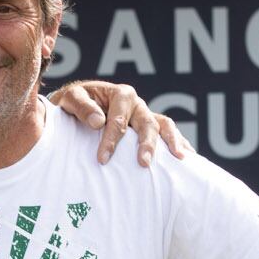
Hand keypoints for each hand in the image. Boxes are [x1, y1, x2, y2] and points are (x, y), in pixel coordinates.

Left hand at [51, 80, 188, 166]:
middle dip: (146, 143)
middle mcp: (137, 103)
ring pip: (163, 126)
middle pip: (147, 123)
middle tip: (143, 163)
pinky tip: (187, 156)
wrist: (79, 104)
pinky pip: (168, 133)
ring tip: (178, 159)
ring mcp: (145, 115)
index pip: (118, 120)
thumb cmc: (74, 102)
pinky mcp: (149, 127)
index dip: (111, 140)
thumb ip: (82, 107)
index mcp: (120, 95)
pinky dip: (179, 142)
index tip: (102, 159)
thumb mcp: (71, 99)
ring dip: (171, 142)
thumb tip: (98, 122)